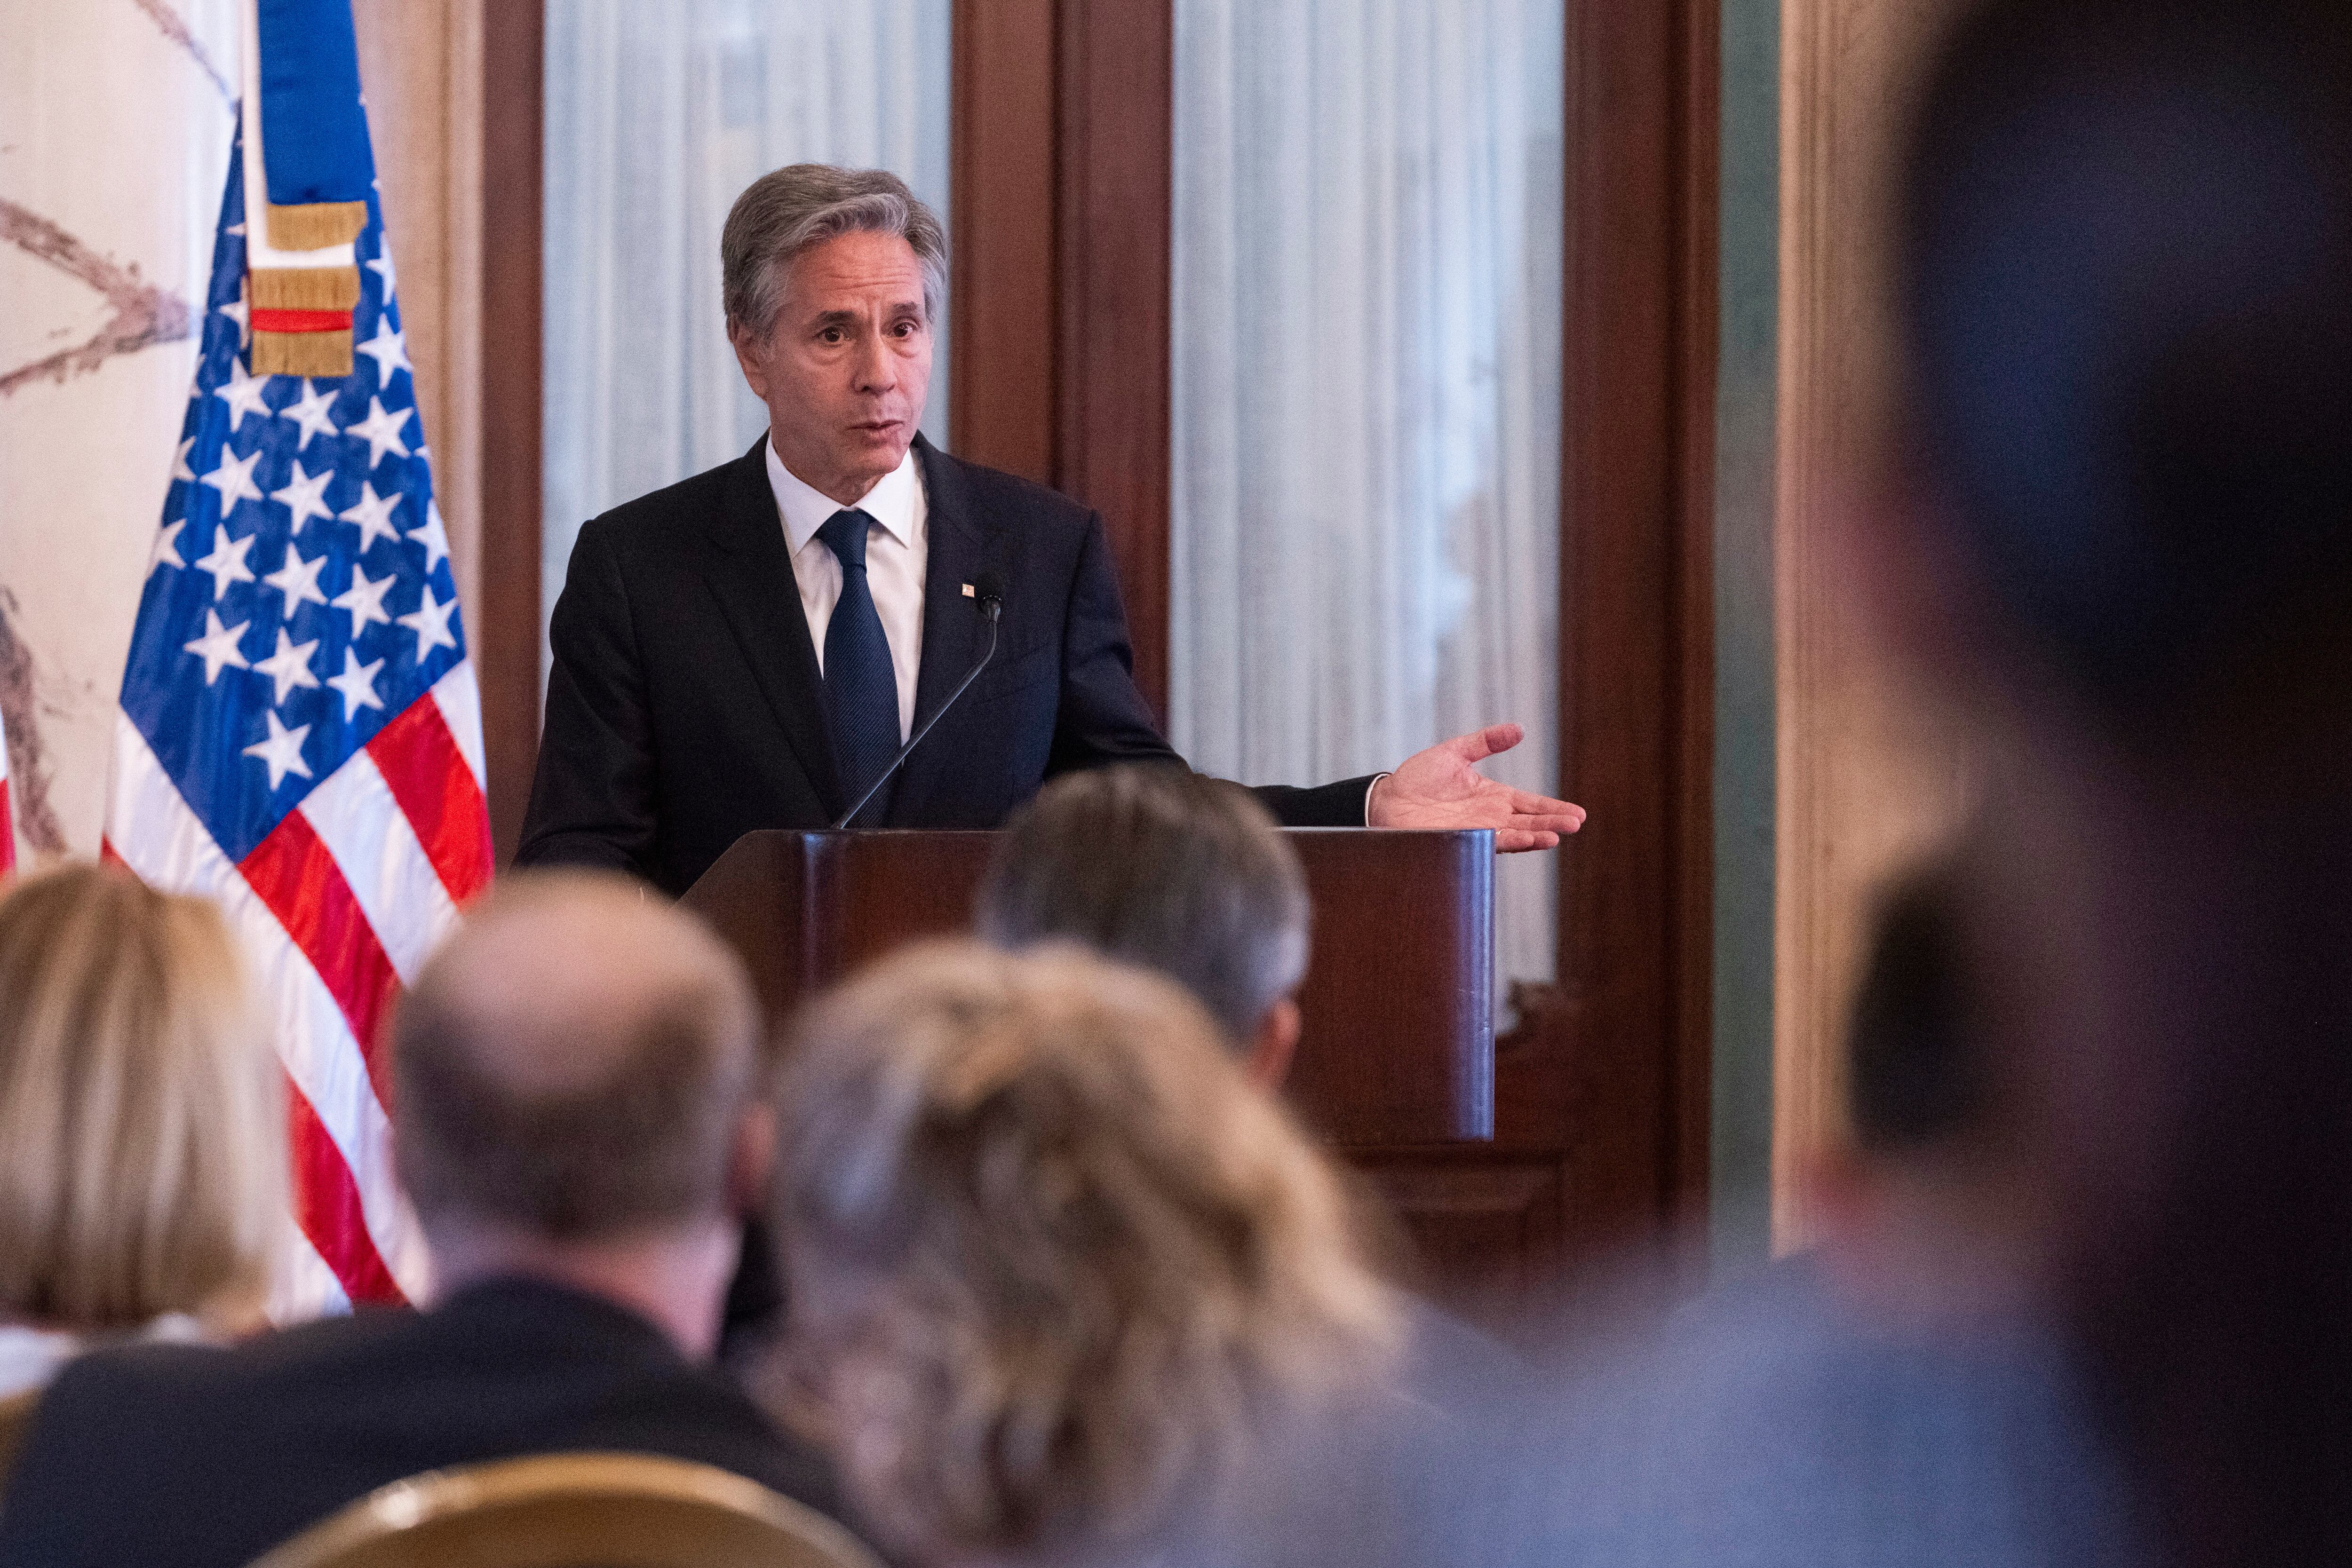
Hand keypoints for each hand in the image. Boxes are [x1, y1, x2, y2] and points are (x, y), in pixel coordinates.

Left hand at [1367, 723, 1586, 851]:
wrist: (1387, 799)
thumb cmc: (1418, 777)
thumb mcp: (1455, 752)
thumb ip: (1486, 742)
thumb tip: (1518, 729)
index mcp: (1492, 797)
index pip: (1530, 804)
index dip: (1553, 808)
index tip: (1577, 814)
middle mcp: (1490, 817)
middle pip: (1529, 821)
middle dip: (1553, 823)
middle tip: (1575, 824)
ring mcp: (1477, 831)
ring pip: (1514, 835)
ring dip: (1536, 836)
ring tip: (1556, 835)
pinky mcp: (1461, 840)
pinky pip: (1489, 842)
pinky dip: (1509, 840)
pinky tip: (1525, 838)